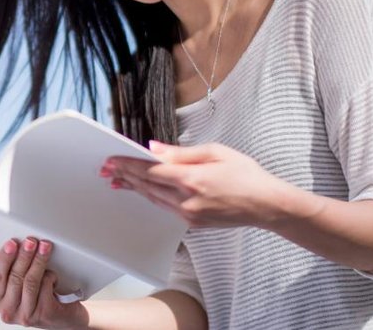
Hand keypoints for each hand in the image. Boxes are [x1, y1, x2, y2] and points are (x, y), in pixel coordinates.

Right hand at [0, 237, 86, 327]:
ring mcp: (25, 315)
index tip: (12, 243)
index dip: (5, 257)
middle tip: (31, 241)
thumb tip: (15, 245)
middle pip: (14, 277)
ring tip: (45, 247)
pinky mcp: (43, 314)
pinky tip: (53, 275)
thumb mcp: (18, 285)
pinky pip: (45, 287)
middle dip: (24, 255)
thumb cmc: (38, 297)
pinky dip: (51, 276)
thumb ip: (12, 270)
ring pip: (30, 281)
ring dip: (38, 260)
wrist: (61, 317)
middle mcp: (7, 311)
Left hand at [102, 141, 295, 227]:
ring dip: (134, 188)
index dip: (127, 165)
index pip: (150, 171)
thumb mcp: (215, 152)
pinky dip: (152, 197)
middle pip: (146, 186)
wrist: (266, 205)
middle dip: (124, 176)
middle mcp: (186, 199)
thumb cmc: (245, 174)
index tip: (111, 160)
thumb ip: (181, 152)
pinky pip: (166, 207)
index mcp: (191, 178)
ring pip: (153, 199)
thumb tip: (154, 150)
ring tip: (117, 180)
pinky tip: (143, 191)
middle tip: (106, 170)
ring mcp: (189, 214)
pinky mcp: (193, 223)